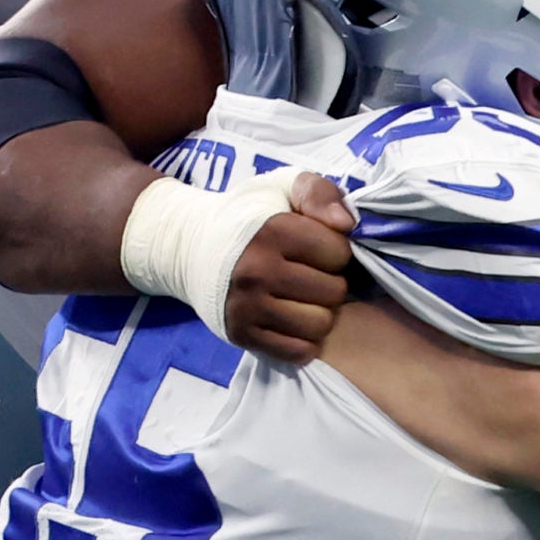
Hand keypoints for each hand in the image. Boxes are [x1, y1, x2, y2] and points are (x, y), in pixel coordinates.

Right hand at [225, 174, 352, 362]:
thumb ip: (320, 194)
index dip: (335, 250)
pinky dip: (304, 340)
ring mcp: (247, 306)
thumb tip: (347, 225)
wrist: (192, 245)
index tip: (317, 248)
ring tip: (303, 297)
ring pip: (320, 325)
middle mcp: (257, 271)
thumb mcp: (284, 187)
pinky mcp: (241, 334)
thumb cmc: (249, 216)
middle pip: (333, 292)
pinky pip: (297, 352)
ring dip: (320, 313)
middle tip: (311, 275)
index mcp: (273, 231)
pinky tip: (293, 320)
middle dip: (330, 282)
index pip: (339, 254)